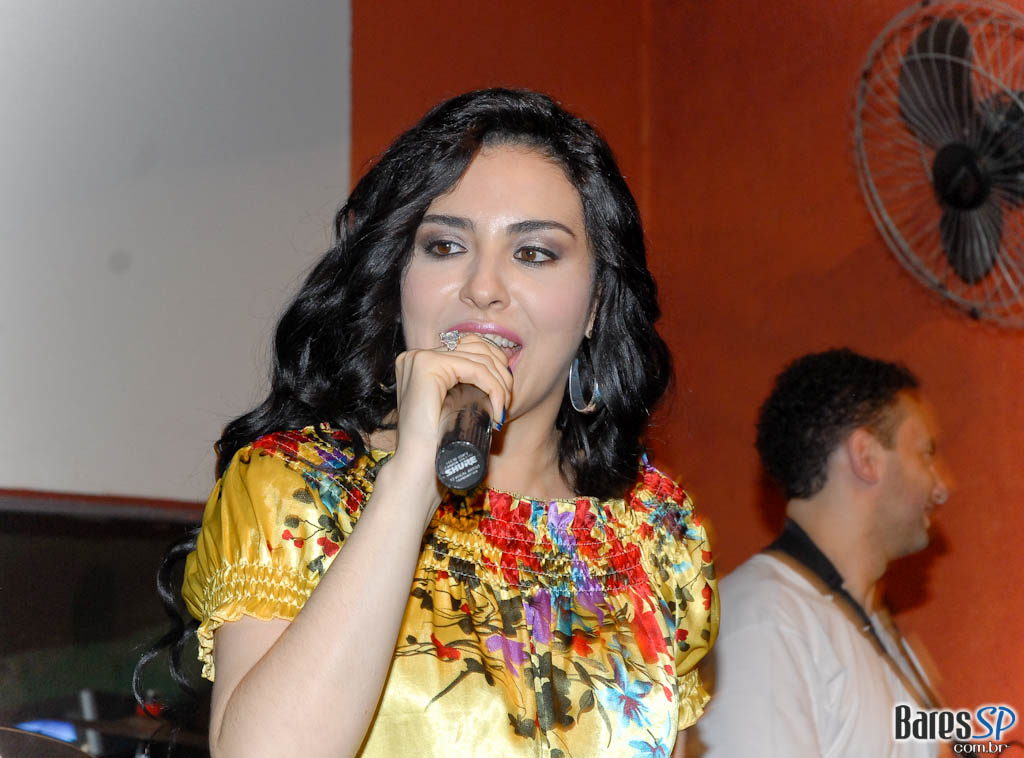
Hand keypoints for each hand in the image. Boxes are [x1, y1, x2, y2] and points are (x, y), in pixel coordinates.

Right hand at [383, 333, 512, 518]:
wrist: (418, 468)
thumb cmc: (437, 443)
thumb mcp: (451, 405)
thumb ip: (462, 386)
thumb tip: (501, 372)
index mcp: (421, 362)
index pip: (469, 346)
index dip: (495, 365)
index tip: (505, 396)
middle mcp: (417, 356)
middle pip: (477, 347)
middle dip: (501, 373)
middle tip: (507, 404)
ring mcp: (420, 358)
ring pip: (480, 359)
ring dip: (501, 384)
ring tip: (503, 409)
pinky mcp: (428, 365)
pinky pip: (476, 369)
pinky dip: (494, 388)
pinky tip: (498, 409)